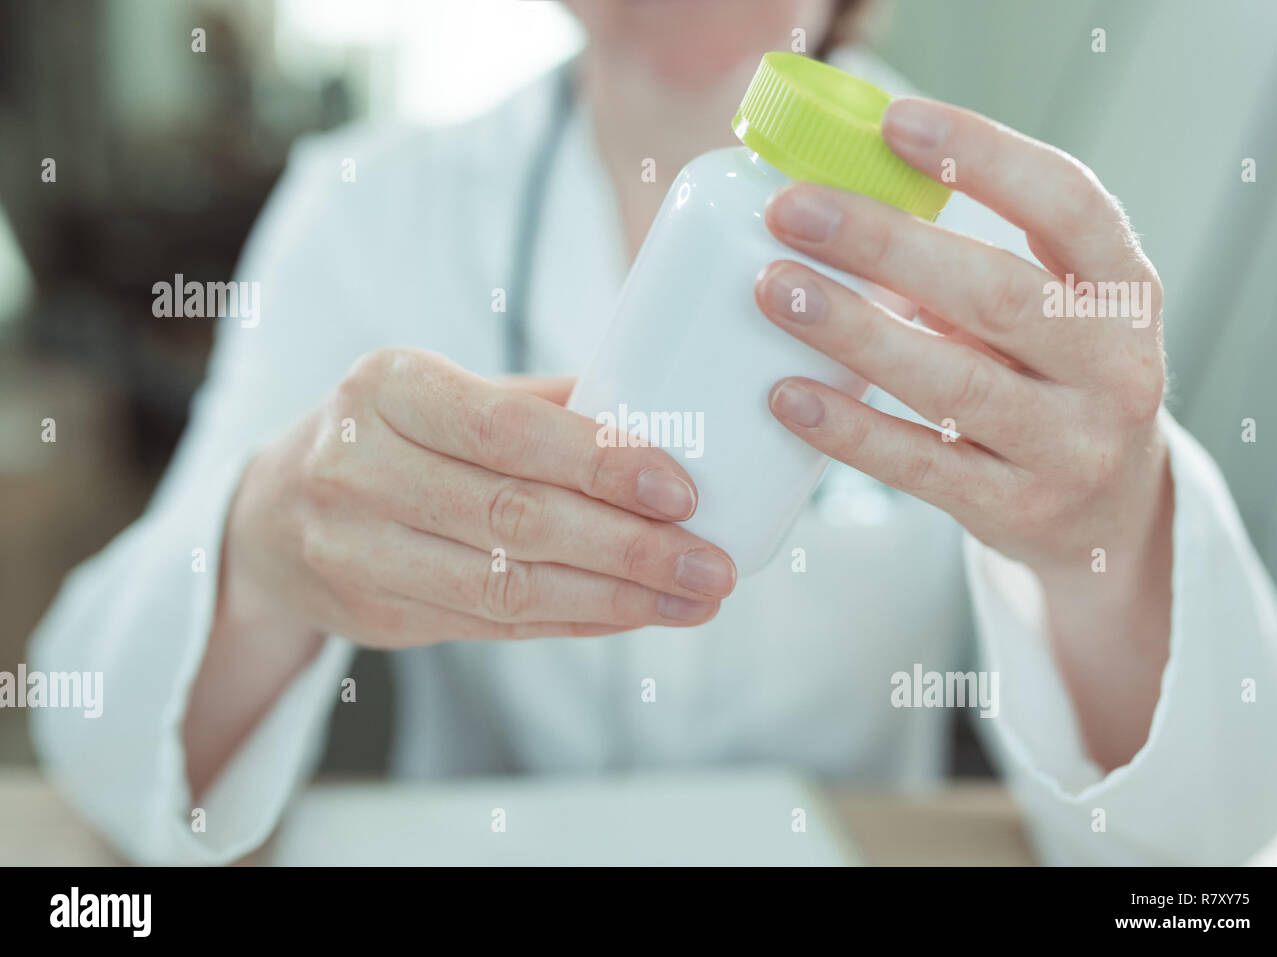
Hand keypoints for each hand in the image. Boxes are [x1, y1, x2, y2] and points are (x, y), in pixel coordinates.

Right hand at [221, 348, 736, 648]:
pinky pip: (495, 626)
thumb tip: (660, 420)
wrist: (273, 514)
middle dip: (628, 547)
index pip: (505, 430)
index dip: (599, 464)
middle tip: (710, 562)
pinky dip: (576, 622)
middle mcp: (357, 469)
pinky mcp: (374, 616)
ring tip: (693, 596)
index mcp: (386, 388)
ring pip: (506, 586)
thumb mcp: (442, 390)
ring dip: (615, 598)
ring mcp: (356, 551)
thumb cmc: (386, 436)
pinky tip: (635, 613)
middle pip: (514, 518)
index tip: (680, 491)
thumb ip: (540, 403)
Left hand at [755, 97, 1168, 579]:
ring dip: (853, 331)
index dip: (984, 156)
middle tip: (792, 210)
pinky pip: (920, 465)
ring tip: (773, 289)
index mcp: (1124, 291)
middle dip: (884, 244)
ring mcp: (1069, 446)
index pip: (1068, 204)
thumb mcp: (1050, 314)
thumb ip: (971, 267)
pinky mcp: (1015, 508)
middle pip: (994, 292)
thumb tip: (833, 209)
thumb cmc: (1050, 383)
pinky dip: (850, 429)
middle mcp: (1113, 366)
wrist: (1107, 516)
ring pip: (953, 382)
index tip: (893, 121)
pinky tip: (787, 394)